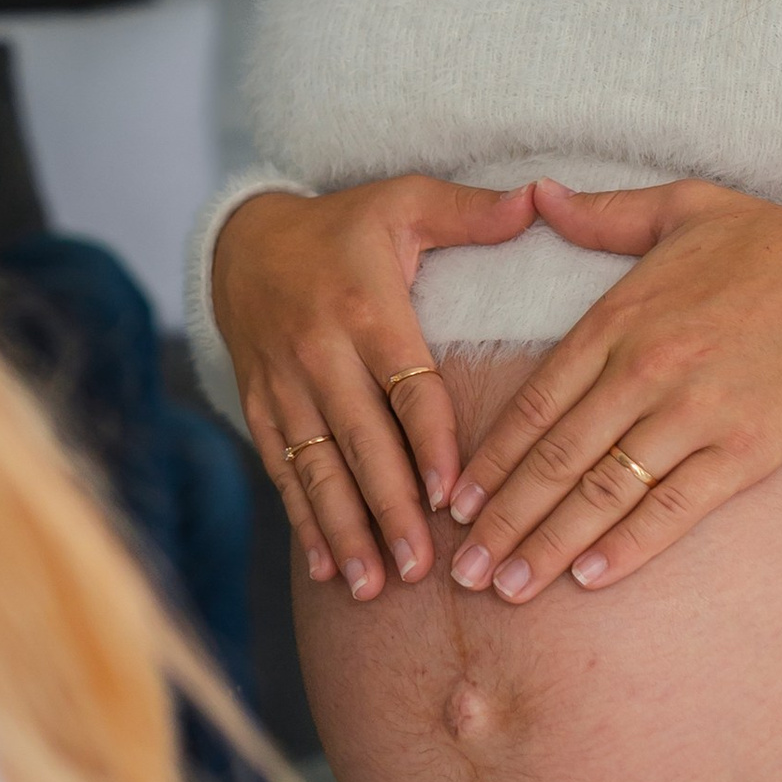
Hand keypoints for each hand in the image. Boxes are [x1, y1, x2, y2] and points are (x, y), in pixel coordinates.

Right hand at [211, 177, 537, 598]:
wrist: (241, 242)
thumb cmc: (343, 225)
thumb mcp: (404, 201)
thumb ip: (471, 212)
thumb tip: (539, 198)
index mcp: (365, 307)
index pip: (405, 384)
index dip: (429, 442)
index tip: (453, 496)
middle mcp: (320, 352)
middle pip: (359, 440)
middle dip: (389, 508)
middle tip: (423, 568)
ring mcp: (284, 385)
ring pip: (317, 467)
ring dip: (345, 528)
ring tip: (374, 584)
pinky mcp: (260, 407)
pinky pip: (282, 471)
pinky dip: (304, 522)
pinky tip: (327, 569)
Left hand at [447, 177, 781, 603]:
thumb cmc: (774, 245)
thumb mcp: (682, 207)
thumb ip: (602, 214)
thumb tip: (537, 195)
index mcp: (620, 319)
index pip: (537, 404)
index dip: (491, 460)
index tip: (455, 502)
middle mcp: (647, 372)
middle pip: (557, 459)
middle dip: (505, 521)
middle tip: (465, 570)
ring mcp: (694, 417)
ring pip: (605, 492)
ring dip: (551, 545)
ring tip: (512, 589)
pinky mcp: (743, 453)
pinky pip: (675, 508)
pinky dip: (629, 546)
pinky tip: (590, 579)